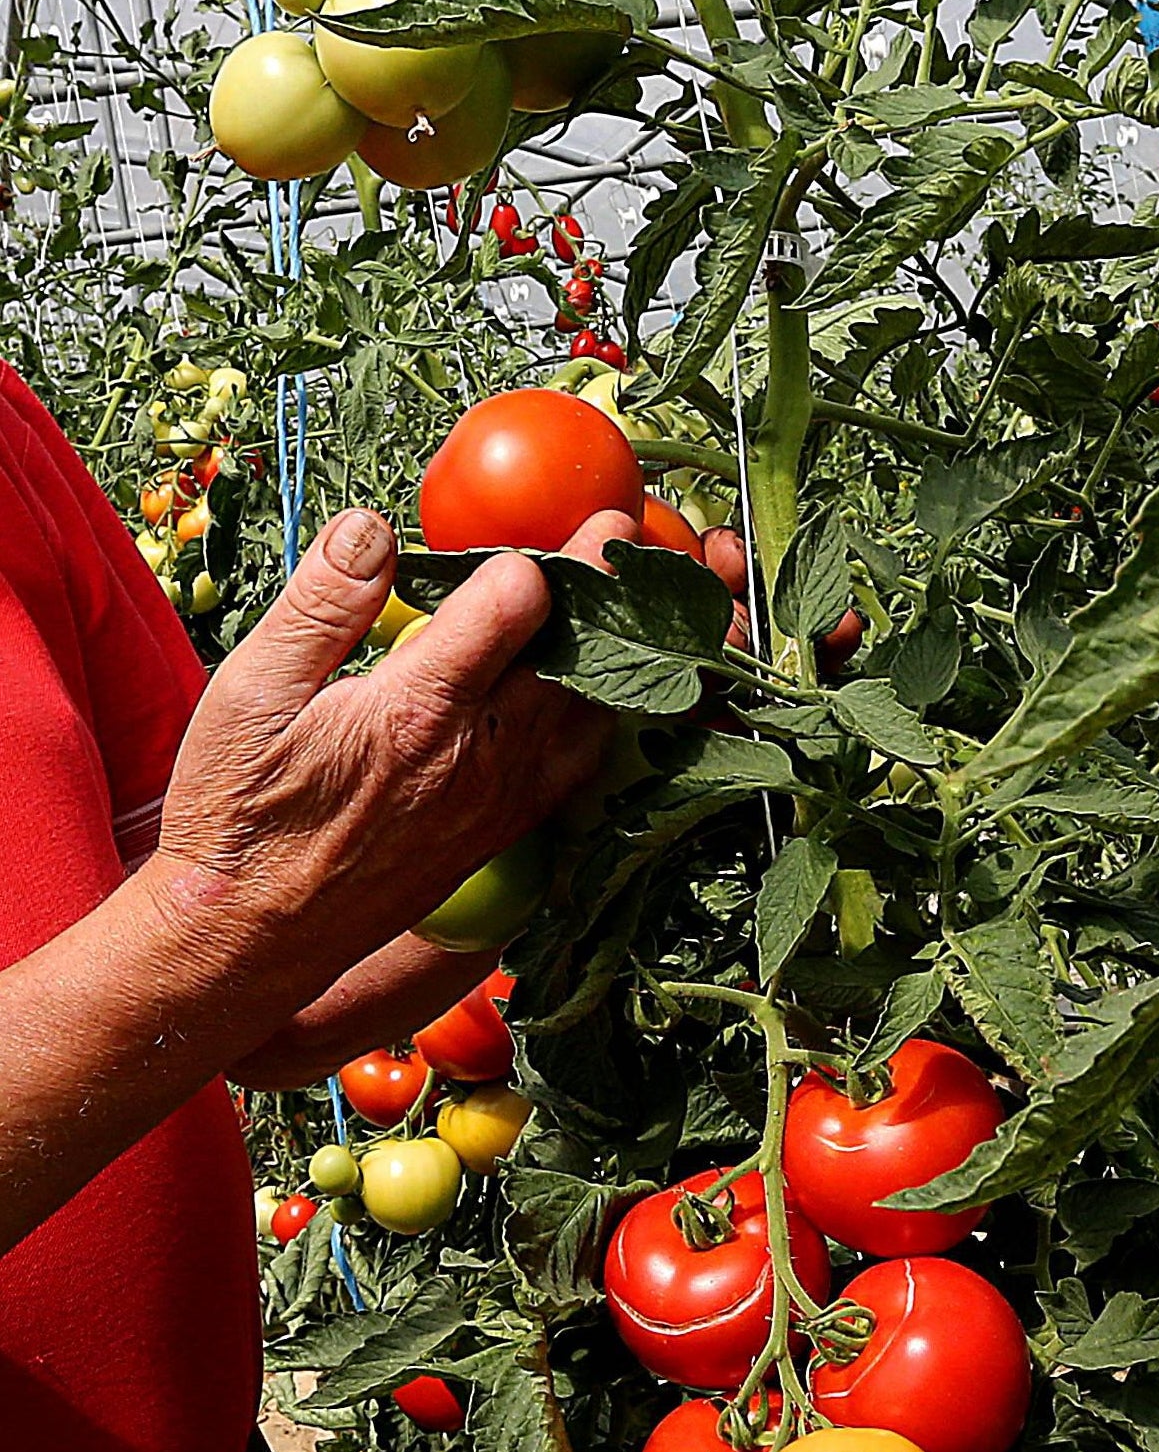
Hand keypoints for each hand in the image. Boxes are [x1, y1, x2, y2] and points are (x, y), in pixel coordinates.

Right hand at [151, 505, 629, 998]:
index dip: (533, 556)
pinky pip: (586, 759)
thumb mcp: (251, 694)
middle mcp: (481, 755)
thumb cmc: (241, 814)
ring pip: (595, 708)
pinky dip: (605, 712)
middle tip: (623, 525)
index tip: (554, 518)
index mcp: (419, 709)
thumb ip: (322, 607)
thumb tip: (372, 527)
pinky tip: (603, 683)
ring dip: (614, 645)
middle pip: (574, 649)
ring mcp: (507, 797)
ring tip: (624, 590)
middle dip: (602, 582)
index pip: (514, 607)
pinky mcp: (513, 827)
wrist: (250, 934)